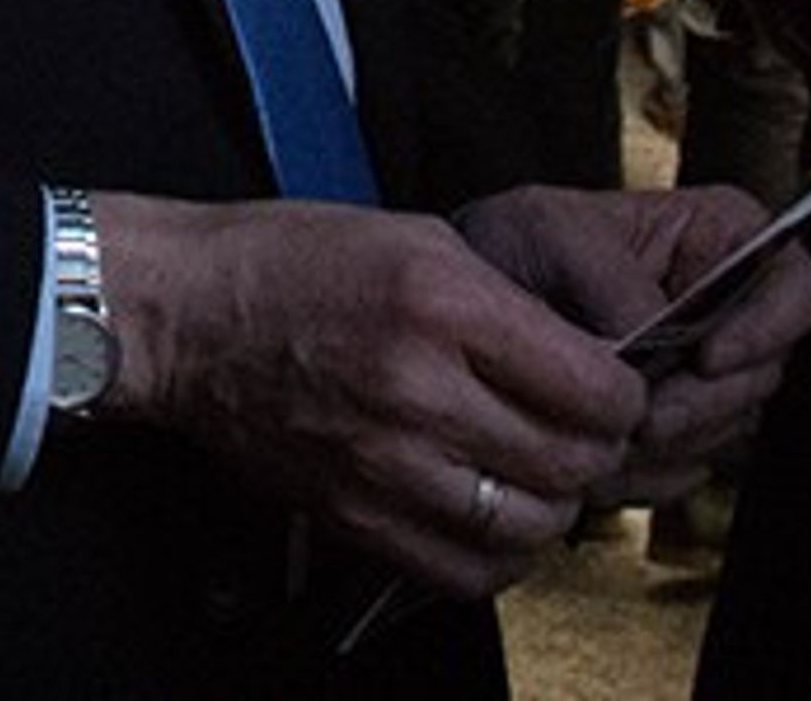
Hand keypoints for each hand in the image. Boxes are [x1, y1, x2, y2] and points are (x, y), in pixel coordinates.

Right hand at [84, 191, 643, 591]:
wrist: (185, 314)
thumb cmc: (294, 262)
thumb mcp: (422, 240)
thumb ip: (513, 306)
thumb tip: (592, 367)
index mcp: (442, 302)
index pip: (595, 388)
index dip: (624, 396)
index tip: (613, 389)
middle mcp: (418, 386)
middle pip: (572, 462)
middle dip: (597, 452)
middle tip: (580, 432)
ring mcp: (383, 460)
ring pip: (529, 524)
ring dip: (552, 505)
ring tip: (535, 472)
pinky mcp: (354, 513)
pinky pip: (466, 570)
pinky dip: (499, 554)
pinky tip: (490, 515)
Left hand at [452, 180, 810, 501]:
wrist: (469, 310)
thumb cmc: (516, 246)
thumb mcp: (550, 233)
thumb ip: (610, 277)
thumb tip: (650, 332)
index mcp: (719, 238)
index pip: (796, 287)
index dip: (769, 327)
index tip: (710, 356)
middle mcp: (728, 310)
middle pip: (762, 375)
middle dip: (700, 404)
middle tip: (641, 415)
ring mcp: (708, 377)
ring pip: (727, 431)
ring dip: (667, 443)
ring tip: (603, 433)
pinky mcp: (678, 431)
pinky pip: (685, 468)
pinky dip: (643, 471)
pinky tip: (597, 455)